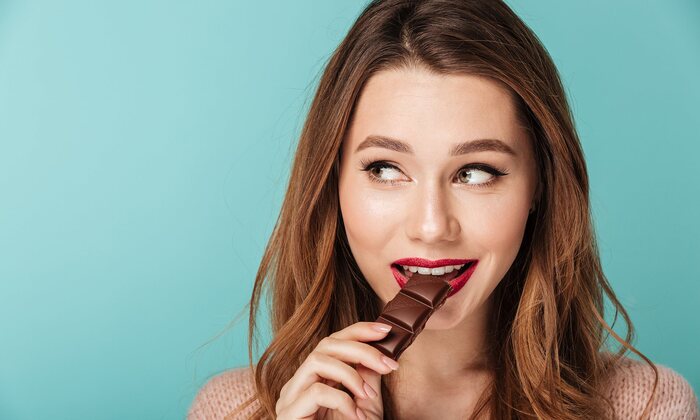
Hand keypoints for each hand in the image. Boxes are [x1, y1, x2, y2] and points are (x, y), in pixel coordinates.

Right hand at [275, 321, 399, 418]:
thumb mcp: (363, 407)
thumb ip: (366, 379)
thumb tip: (379, 350)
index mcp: (313, 378)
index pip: (332, 342)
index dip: (358, 331)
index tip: (386, 331)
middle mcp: (297, 384)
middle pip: (326, 345)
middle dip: (361, 349)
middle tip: (389, 364)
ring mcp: (289, 398)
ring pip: (317, 361)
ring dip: (350, 374)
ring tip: (368, 395)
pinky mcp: (288, 414)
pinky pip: (316, 391)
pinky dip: (342, 400)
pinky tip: (355, 416)